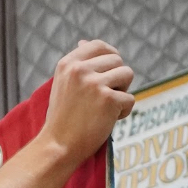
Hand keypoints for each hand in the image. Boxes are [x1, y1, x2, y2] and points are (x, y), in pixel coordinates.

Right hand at [42, 40, 133, 167]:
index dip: (111, 55)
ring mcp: (94, 84)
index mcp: (68, 63)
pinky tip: (108, 121)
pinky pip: (130, 99)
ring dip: (123, 92)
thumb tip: (84, 41)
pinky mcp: (108, 100)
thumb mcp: (63, 84)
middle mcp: (80, 70)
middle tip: (105, 98)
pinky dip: (123, 112)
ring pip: (127, 75)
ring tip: (107, 108)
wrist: (58, 146)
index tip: (112, 70)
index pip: (99, 45)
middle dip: (118, 78)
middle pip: (117, 60)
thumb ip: (77, 65)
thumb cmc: (62, 118)